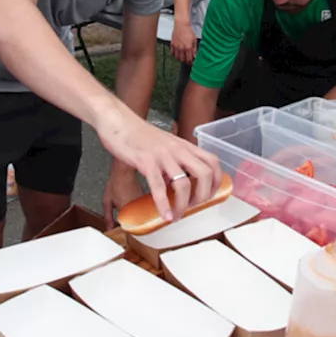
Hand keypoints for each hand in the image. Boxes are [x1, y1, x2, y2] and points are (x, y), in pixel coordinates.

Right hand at [95, 105, 220, 222]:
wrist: (118, 121)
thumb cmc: (138, 134)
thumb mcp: (164, 145)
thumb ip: (174, 161)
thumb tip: (175, 184)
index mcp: (184, 146)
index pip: (212, 161)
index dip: (216, 181)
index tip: (209, 194)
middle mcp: (178, 150)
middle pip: (205, 174)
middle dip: (204, 195)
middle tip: (194, 206)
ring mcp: (163, 155)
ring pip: (184, 183)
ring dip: (183, 205)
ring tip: (177, 215)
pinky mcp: (146, 161)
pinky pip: (159, 187)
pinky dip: (164, 205)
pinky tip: (165, 215)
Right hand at [171, 20, 197, 65]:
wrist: (181, 25)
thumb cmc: (188, 31)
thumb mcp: (194, 40)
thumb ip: (194, 49)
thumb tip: (195, 56)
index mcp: (188, 47)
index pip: (189, 59)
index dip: (191, 63)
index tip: (192, 63)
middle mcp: (181, 48)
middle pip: (183, 60)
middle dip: (186, 61)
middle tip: (188, 60)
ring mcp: (176, 47)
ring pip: (177, 58)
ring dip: (180, 58)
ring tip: (183, 57)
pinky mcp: (172, 44)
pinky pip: (172, 53)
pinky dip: (175, 55)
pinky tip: (178, 53)